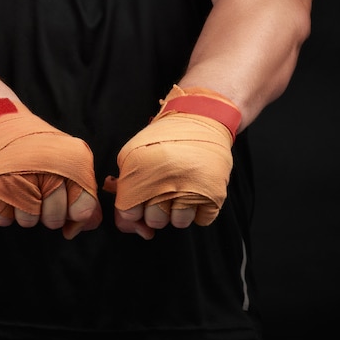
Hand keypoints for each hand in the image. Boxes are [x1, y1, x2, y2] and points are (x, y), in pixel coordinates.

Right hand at [0, 99, 101, 238]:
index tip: (69, 205)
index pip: (81, 209)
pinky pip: (4, 218)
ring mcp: (18, 177)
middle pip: (53, 220)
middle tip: (42, 194)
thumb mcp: (70, 162)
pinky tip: (6, 191)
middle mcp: (47, 169)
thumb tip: (88, 225)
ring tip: (23, 190)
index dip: (75, 213)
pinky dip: (4, 210)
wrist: (1, 123)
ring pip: (28, 222)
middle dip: (49, 214)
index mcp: (71, 163)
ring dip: (25, 212)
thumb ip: (84, 194)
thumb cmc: (40, 149)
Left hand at [111, 86, 239, 238]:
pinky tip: (197, 193)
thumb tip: (127, 221)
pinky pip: (203, 219)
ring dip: (179, 212)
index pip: (129, 213)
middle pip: (155, 221)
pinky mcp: (215, 193)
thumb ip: (124, 186)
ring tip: (181, 192)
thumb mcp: (133, 153)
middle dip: (156, 211)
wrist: (201, 117)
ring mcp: (192, 189)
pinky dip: (200, 210)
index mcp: (140, 171)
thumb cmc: (165, 138)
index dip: (132, 211)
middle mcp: (165, 182)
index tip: (138, 204)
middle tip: (163, 193)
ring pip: (179, 223)